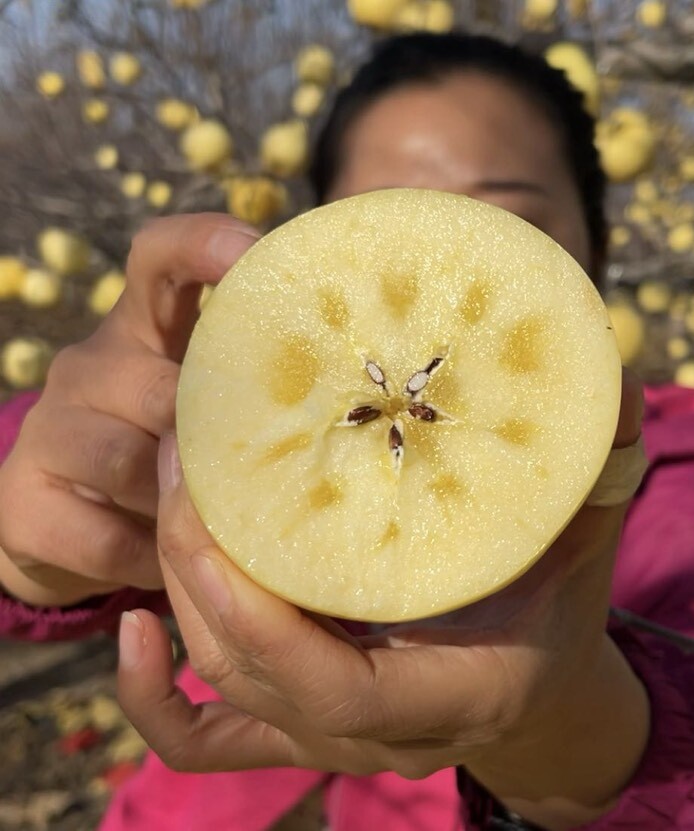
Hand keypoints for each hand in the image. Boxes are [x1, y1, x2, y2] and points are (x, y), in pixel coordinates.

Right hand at [0, 215, 258, 606]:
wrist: (62, 525)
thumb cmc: (164, 452)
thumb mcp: (208, 407)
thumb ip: (258, 389)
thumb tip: (355, 390)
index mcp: (143, 330)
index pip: (159, 258)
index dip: (204, 246)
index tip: (255, 253)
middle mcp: (91, 367)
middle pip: (164, 387)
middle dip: (222, 438)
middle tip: (281, 469)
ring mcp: (49, 430)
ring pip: (135, 466)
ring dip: (187, 507)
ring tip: (226, 530)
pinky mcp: (22, 499)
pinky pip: (108, 538)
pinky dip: (151, 560)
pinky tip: (172, 566)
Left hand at [118, 371, 647, 828]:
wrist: (542, 689)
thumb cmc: (562, 604)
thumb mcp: (590, 535)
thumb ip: (595, 461)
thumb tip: (607, 374)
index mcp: (452, 691)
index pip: (336, 695)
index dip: (267, 627)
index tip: (224, 528)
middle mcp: (382, 730)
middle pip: (256, 677)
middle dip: (198, 574)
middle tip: (182, 461)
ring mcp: (332, 734)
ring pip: (226, 687)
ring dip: (179, 591)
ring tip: (169, 489)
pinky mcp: (303, 723)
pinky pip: (206, 739)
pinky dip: (155, 699)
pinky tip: (132, 631)